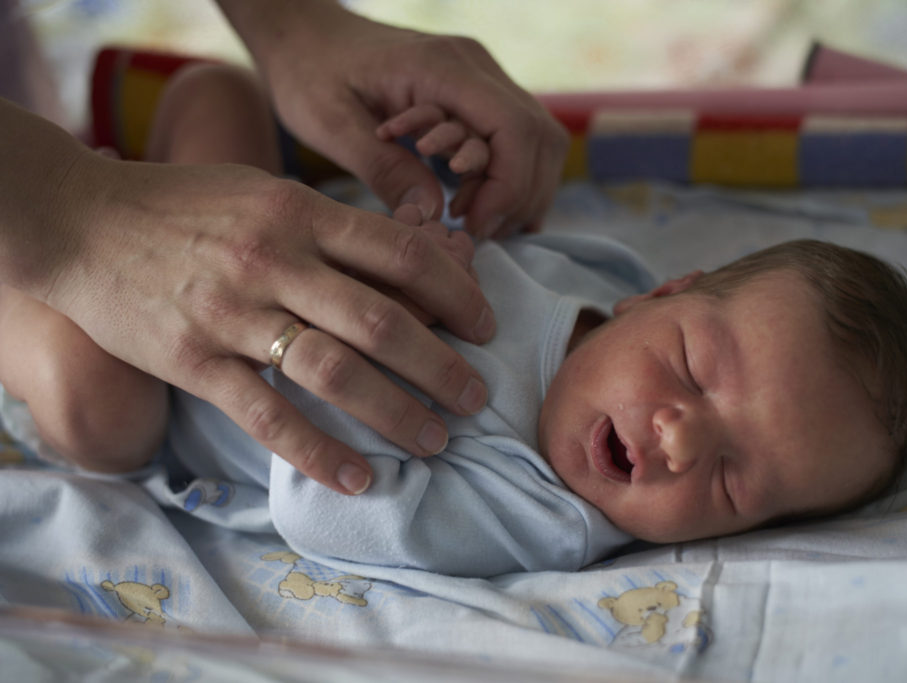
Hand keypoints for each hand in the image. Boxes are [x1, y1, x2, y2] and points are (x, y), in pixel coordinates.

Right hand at [44, 151, 494, 494]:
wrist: (81, 221)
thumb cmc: (187, 206)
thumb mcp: (267, 194)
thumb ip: (336, 228)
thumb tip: (422, 257)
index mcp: (299, 213)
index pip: (402, 255)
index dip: (456, 294)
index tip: (485, 325)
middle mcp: (273, 262)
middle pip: (382, 322)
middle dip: (442, 367)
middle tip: (477, 397)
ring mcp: (232, 315)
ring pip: (335, 373)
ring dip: (396, 414)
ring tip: (436, 441)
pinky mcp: (194, 362)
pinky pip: (267, 417)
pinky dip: (317, 452)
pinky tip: (356, 478)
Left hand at [217, 0, 568, 237]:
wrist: (302, 34)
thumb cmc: (308, 71)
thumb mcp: (330, 125)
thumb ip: (383, 168)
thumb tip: (434, 213)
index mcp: (443, 67)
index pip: (515, 129)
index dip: (509, 187)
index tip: (472, 225)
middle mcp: (476, 67)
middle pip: (539, 138)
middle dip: (516, 195)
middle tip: (472, 229)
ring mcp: (482, 78)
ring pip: (537, 141)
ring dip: (514, 189)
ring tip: (467, 217)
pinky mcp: (477, 95)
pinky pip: (517, 141)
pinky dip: (506, 178)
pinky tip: (470, 200)